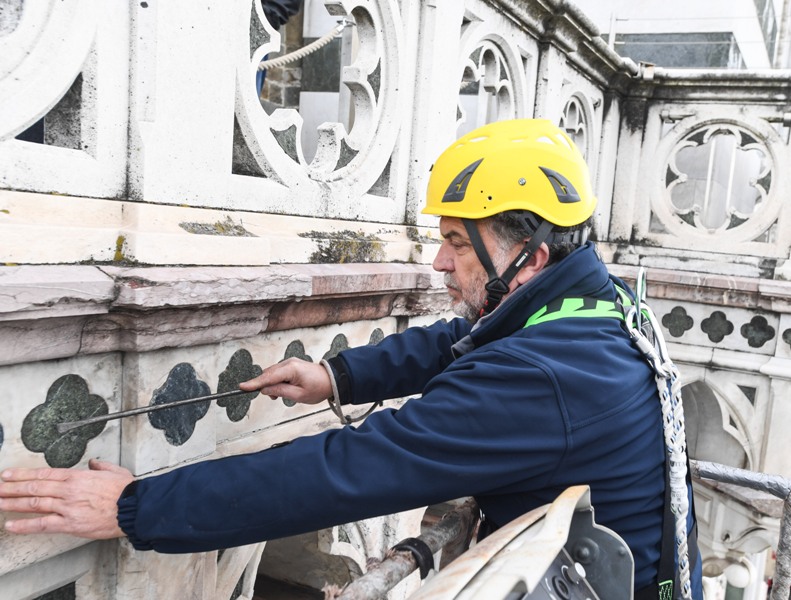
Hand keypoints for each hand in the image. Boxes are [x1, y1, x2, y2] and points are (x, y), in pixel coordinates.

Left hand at [0, 459, 132, 538]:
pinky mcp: (71, 524)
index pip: (43, 474)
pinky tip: (11, 524)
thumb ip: (100, 466)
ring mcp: (68, 507)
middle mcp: (68, 490)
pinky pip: (42, 524)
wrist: (134, 507)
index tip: (8, 474)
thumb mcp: (114, 471)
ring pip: (34, 504)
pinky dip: (24, 525)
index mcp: (77, 476)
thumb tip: (93, 463)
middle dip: (11, 488)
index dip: (22, 474)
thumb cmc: (126, 491)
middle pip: (33, 488)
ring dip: (12, 503)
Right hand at [239, 357, 331, 404]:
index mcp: (291, 369)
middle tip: (275, 397)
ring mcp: (289, 362)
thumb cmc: (319, 388)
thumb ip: (280, 392)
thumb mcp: (299, 395)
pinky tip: (284, 389)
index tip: (242, 387)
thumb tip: (265, 390)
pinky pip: (278, 373)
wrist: (332, 380)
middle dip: (266, 386)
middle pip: (268, 374)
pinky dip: (277, 381)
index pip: (268, 377)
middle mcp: (288, 362)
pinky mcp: (291, 365)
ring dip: (272, 384)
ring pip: (272, 374)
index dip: (254, 383)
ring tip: (284, 394)